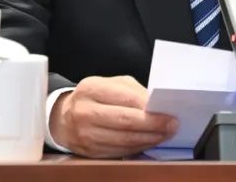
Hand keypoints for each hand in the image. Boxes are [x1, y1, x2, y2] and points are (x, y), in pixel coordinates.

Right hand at [49, 75, 178, 157]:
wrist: (63, 117)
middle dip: (153, 125)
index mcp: (91, 89)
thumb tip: (156, 104)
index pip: (126, 99)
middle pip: (125, 122)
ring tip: (165, 135)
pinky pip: (119, 151)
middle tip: (172, 125)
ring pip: (124, 140)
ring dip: (149, 139)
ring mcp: (85, 134)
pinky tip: (149, 142)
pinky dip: (138, 148)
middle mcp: (85, 112)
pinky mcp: (89, 152)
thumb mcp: (110, 84)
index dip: (149, 108)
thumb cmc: (94, 97)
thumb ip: (132, 91)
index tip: (169, 111)